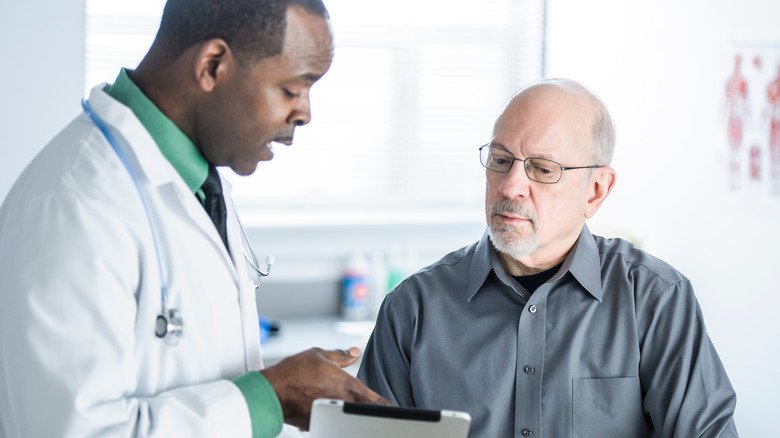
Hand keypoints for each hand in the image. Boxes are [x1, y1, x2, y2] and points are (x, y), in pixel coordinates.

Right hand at [260, 346, 387, 429]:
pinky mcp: (318, 424)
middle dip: (367, 409)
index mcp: (348, 386)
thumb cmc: (293, 373)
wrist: (272, 392)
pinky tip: (320, 407)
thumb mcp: (319, 355)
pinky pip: (329, 421)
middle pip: (365, 411)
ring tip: (339, 404)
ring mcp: (331, 416)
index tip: (389, 406)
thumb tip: (354, 352)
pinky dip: (329, 417)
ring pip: (347, 417)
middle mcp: (343, 402)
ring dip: (347, 412)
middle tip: (367, 407)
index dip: (385, 404)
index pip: (376, 401)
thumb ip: (340, 356)